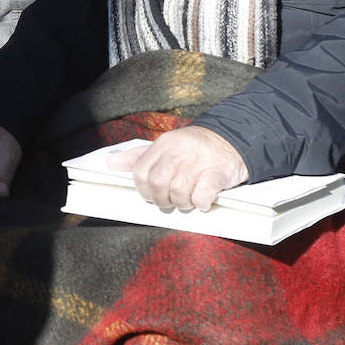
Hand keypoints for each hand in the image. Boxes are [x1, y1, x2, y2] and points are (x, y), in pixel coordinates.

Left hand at [107, 126, 247, 211]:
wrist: (233, 140)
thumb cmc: (195, 148)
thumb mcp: (166, 147)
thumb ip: (139, 156)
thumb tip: (111, 163)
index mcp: (164, 143)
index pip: (141, 172)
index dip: (144, 190)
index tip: (153, 194)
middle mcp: (180, 150)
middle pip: (158, 184)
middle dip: (162, 199)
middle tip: (171, 200)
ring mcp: (200, 161)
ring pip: (179, 193)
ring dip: (183, 203)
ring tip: (189, 199)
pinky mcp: (218, 172)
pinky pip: (202, 196)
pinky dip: (201, 203)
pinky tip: (204, 200)